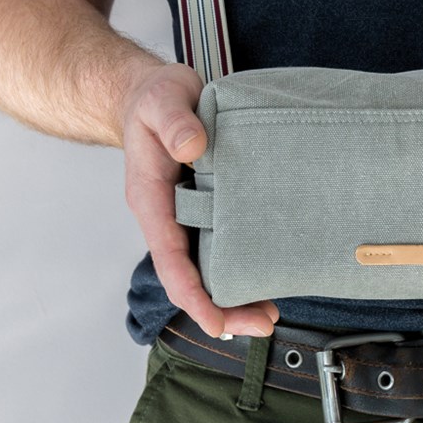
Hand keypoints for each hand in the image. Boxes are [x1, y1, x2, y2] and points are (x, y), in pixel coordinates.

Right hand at [121, 63, 278, 337]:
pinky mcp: (206, 210)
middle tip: (263, 324)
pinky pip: (222, 247)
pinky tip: (269, 279)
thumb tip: (194, 146)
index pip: (169, 258)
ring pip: (207, 268)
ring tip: (270, 315)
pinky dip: (242, 268)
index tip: (215, 320)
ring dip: (235, 295)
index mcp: (152, 199)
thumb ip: (176, 122)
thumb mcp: (164, 99)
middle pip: (191, 276)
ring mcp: (186, 217)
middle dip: (222, 308)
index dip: (192, 294)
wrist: (155, 98)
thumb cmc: (157, 100)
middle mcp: (168, 217)